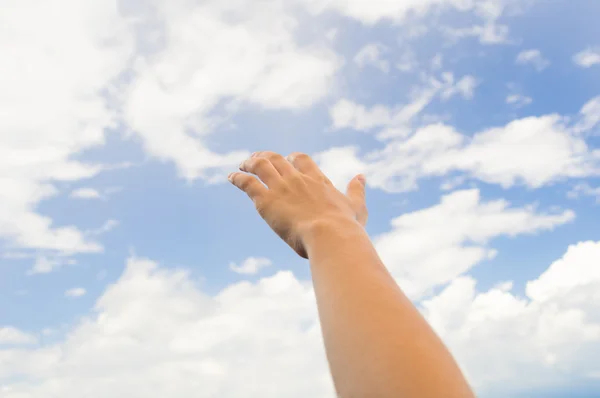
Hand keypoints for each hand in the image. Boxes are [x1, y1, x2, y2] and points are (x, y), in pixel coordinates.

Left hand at [228, 151, 367, 257]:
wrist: (331, 235)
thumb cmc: (346, 227)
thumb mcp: (356, 207)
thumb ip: (357, 191)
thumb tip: (361, 176)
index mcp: (317, 181)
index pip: (302, 160)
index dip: (292, 157)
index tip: (287, 158)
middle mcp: (298, 179)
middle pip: (277, 159)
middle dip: (266, 156)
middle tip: (257, 158)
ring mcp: (281, 188)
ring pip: (260, 165)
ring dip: (249, 162)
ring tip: (242, 164)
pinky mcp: (266, 200)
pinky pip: (248, 182)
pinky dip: (238, 178)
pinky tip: (232, 177)